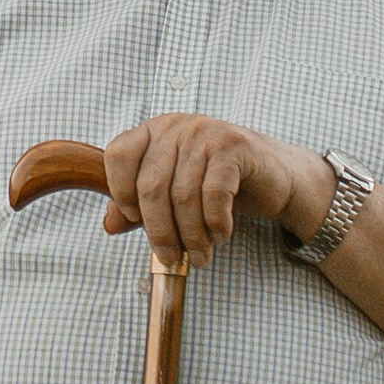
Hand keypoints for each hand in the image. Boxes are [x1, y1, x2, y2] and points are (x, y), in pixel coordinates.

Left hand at [96, 113, 330, 265]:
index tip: (135, 220)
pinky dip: (215, 223)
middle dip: (159, 230)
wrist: (274, 176)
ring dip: (190, 235)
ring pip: (183, 195)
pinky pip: (214, 193)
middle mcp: (176, 126)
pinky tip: (221, 234)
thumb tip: (109, 225)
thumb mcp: (174, 194)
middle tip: (170, 258)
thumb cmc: (218, 184)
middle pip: (151, 185)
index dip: (120, 192)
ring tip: (200, 256)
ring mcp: (205, 132)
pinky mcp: (234, 146)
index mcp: (154, 131)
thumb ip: (139, 207)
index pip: (118, 155)